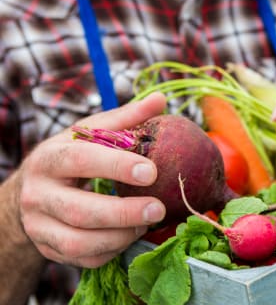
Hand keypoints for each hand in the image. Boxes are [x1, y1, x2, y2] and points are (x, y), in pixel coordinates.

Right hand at [17, 93, 167, 267]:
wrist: (32, 191)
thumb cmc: (72, 157)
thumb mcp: (90, 133)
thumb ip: (125, 119)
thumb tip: (160, 99)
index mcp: (50, 158)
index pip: (80, 160)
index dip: (116, 166)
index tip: (152, 171)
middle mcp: (38, 194)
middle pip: (79, 210)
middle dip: (124, 213)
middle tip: (159, 209)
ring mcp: (39, 226)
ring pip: (79, 242)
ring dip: (120, 236)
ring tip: (147, 223)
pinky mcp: (48, 249)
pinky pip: (82, 259)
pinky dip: (112, 251)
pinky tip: (130, 236)